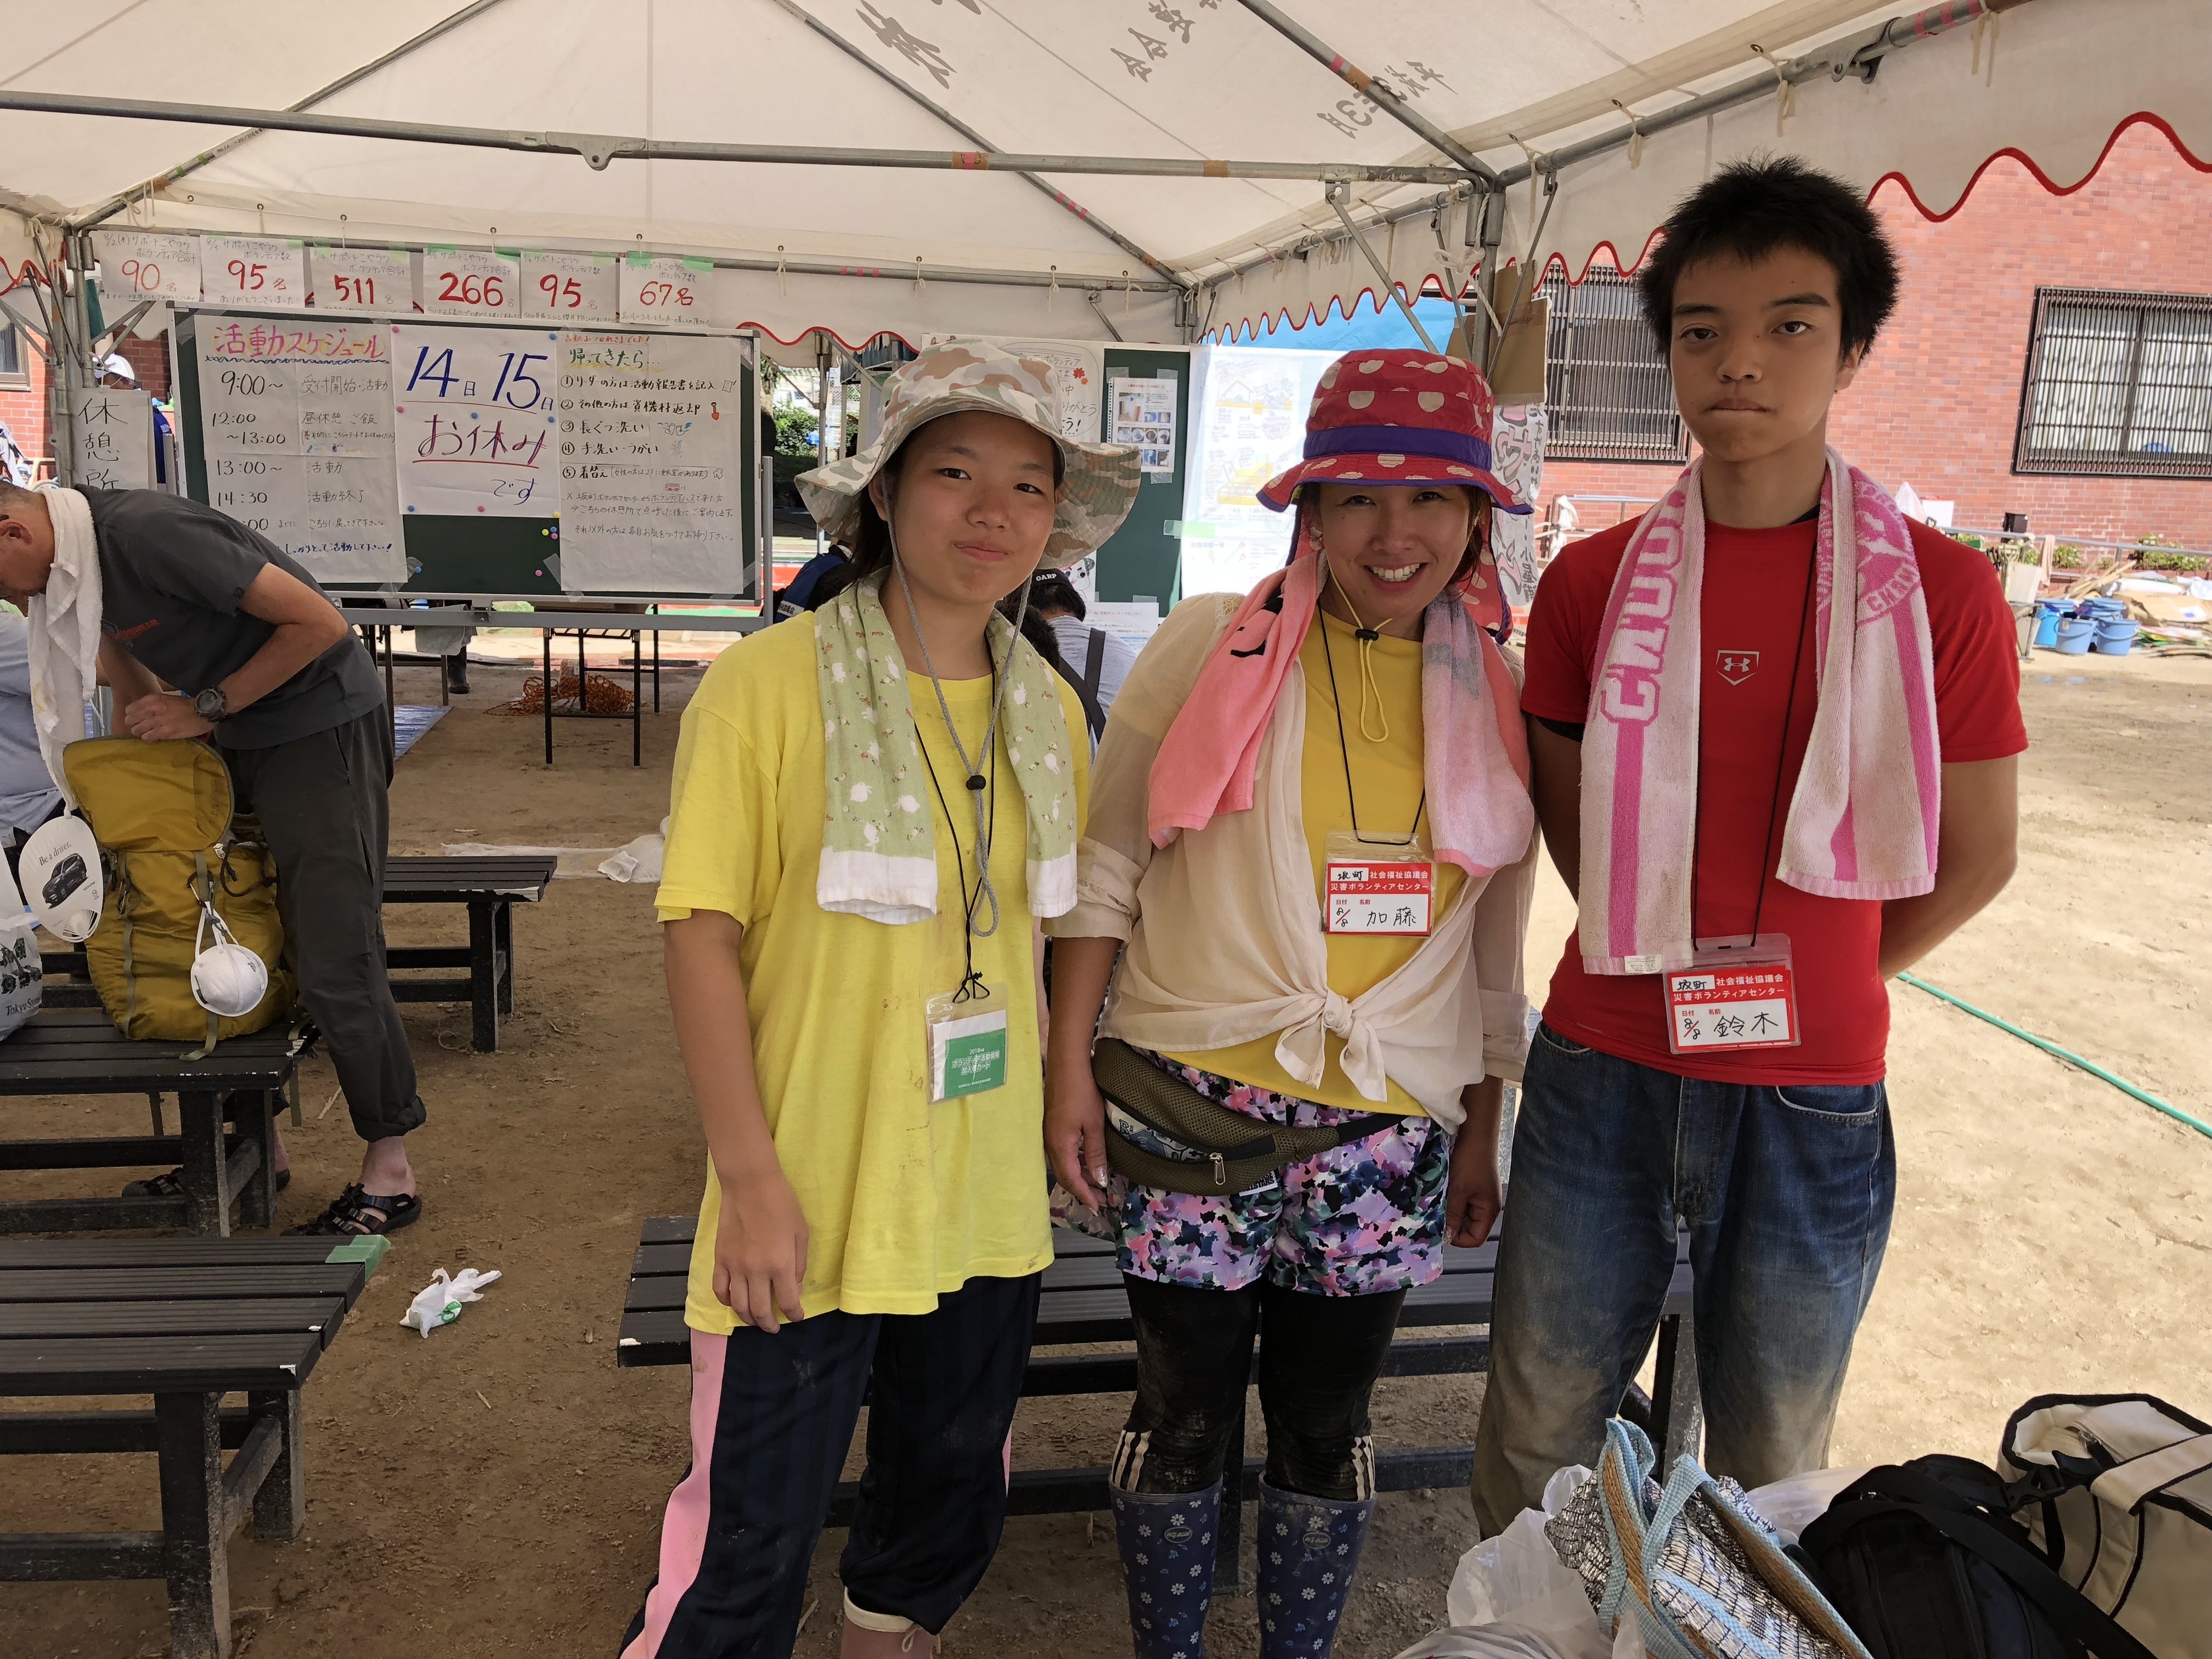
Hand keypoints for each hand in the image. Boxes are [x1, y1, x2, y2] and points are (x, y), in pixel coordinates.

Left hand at [121, 693, 213, 741]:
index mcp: (152, 699)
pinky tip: (155, 739)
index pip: (130, 709)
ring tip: (150, 734)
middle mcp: (152, 709)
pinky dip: (149, 739)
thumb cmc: (188, 705)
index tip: (139, 719)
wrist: (204, 711)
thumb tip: (143, 713)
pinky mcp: (164, 732)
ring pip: (136, 730)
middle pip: (130, 720)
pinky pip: (147, 738)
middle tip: (143, 728)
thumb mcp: (167, 698)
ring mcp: (157, 721)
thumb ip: (154, 704)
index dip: (133, 716)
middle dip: (135, 725)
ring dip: (142, 733)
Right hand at [711, 1167, 808, 1332]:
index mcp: (780, 1264)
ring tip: (755, 1320)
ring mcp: (734, 1267)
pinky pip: (719, 1290)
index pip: (788, 1301)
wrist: (750, 1184)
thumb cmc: (782, 1204)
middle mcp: (756, 1271)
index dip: (794, 1314)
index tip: (797, 1317)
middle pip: (760, 1311)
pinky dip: (726, 1302)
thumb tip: (796, 1288)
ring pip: (738, 1305)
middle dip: (769, 1324)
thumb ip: (799, 1264)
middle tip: (774, 1327)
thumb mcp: (801, 1233)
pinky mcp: (719, 1259)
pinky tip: (734, 1303)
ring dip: (748, 1318)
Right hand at [1045, 1048, 1110, 1211]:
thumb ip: (1095, 1153)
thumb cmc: (1082, 1092)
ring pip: (1061, 1164)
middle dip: (1081, 1189)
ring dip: (1077, 1175)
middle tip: (1098, 1199)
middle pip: (1063, 1174)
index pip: (1071, 1179)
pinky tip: (1085, 1160)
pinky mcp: (1050, 1125)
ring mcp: (1047, 1134)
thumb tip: (1099, 1180)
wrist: (1066, 1063)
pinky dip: (1073, 1162)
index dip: (1084, 1195)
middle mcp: (1049, 1144)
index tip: (1098, 1206)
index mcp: (1059, 1146)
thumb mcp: (1094, 1124)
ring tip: (1095, 1182)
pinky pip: (1060, 1152)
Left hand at [1445, 1116, 1503, 1248]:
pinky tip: (1441, 1193)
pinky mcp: (1473, 1185)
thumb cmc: (1470, 1162)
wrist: (1476, 1133)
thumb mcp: (1459, 1191)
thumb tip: (1447, 1237)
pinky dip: (1451, 1200)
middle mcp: (1486, 1205)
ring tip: (1436, 1204)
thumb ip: (1453, 1215)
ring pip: (1463, 1213)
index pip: (1476, 1238)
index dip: (1459, 1239)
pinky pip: (1461, 1200)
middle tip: (1434, 1217)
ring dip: (1450, 1211)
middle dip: (1452, 1224)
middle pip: (1469, 1226)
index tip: (1440, 1231)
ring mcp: (1480, 1195)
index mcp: (1489, 1211)